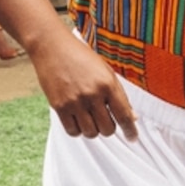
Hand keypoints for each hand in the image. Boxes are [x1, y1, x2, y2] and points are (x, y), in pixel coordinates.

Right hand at [33, 24, 139, 141]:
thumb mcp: (105, 71)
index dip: (130, 130)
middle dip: (109, 128)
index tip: (132, 138)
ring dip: (93, 130)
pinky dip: (78, 130)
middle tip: (105, 120)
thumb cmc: (81, 57)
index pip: (124, 115)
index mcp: (107, 84)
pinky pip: (73, 131)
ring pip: (91, 133)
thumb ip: (119, 94)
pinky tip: (78, 119)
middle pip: (108, 129)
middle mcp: (92, 94)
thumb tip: (132, 117)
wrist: (52, 47)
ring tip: (90, 117)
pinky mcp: (59, 107)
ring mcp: (74, 102)